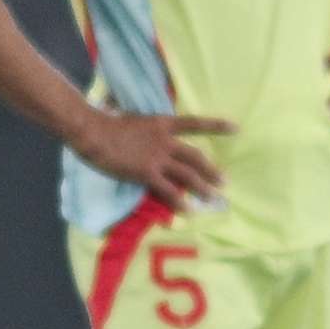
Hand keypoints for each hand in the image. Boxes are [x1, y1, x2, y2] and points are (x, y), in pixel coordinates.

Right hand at [70, 107, 235, 211]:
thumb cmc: (106, 122)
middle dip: (211, 170)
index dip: (216, 126)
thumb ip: (144, 127)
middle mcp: (165, 140)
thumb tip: (141, 126)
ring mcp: (157, 157)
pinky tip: (188, 210)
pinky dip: (180, 201)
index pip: (195, 123)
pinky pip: (169, 190)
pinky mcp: (147, 173)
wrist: (94, 131)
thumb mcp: (132, 118)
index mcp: (162, 123)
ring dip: (203, 187)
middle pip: (196, 156)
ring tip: (214, 198)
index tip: (235, 128)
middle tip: (224, 182)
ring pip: (188, 175)